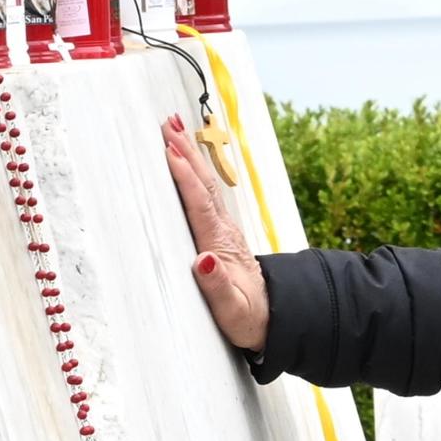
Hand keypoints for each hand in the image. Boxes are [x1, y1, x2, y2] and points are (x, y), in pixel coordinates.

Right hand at [161, 115, 267, 352]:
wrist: (272, 316)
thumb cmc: (247, 317)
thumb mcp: (233, 311)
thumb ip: (217, 287)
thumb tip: (204, 260)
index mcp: (221, 245)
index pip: (200, 205)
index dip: (185, 178)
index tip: (170, 152)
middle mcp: (223, 230)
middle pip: (204, 183)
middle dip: (186, 152)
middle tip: (168, 123)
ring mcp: (222, 228)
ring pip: (205, 183)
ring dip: (190, 155)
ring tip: (175, 128)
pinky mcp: (220, 230)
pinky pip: (204, 192)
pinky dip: (194, 171)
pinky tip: (187, 159)